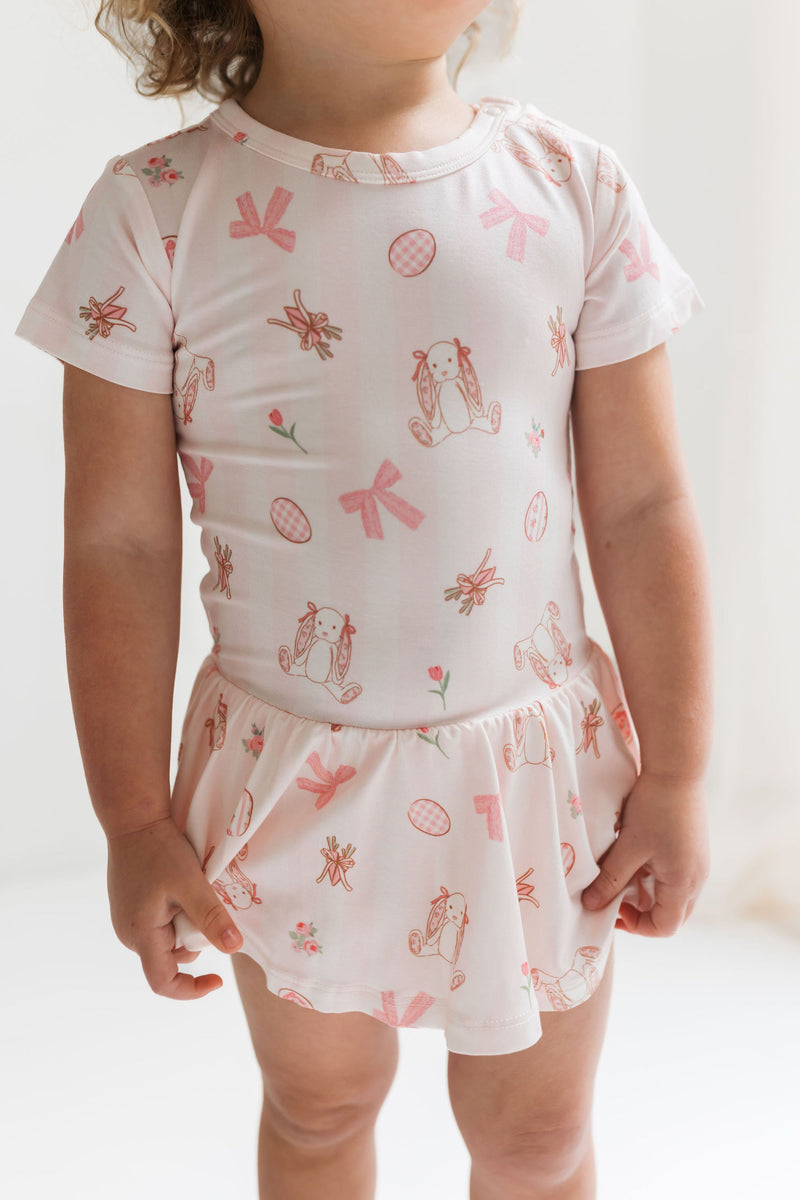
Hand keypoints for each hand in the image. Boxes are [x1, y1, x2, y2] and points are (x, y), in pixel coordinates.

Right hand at [106, 815, 242, 998]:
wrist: (134, 818)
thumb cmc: (159, 849)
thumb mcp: (191, 882)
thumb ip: (211, 916)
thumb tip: (233, 949)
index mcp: (140, 934)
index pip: (163, 983)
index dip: (192, 989)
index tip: (219, 978)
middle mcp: (129, 933)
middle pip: (169, 958)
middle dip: (194, 942)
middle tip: (208, 906)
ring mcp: (127, 919)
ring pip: (166, 940)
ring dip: (186, 926)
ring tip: (195, 892)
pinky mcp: (130, 906)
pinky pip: (159, 924)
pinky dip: (177, 915)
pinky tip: (183, 888)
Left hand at [580, 772, 709, 935]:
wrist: (677, 768)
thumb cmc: (653, 807)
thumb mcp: (628, 846)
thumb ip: (609, 879)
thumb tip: (590, 906)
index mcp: (684, 884)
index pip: (665, 927)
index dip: (636, 926)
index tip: (613, 909)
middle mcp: (697, 878)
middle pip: (672, 915)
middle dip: (641, 912)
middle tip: (615, 896)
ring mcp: (698, 863)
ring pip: (672, 895)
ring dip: (647, 892)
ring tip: (622, 874)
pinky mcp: (694, 849)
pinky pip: (675, 876)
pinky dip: (655, 876)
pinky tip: (634, 857)